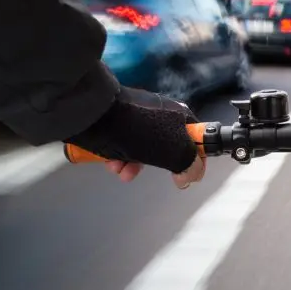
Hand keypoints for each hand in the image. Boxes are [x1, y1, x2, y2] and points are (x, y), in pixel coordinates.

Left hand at [66, 86, 206, 188]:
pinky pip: (125, 145)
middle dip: (159, 164)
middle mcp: (161, 114)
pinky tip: (112, 162)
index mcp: (179, 115)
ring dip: (135, 165)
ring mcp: (138, 118)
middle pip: (169, 147)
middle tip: (154, 171)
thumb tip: (191, 176)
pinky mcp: (118, 123)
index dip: (195, 157)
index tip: (187, 173)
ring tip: (124, 170)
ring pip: (145, 149)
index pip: (197, 138)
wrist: (93, 113)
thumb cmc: (137, 130)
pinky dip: (120, 157)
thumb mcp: (173, 150)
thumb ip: (190, 164)